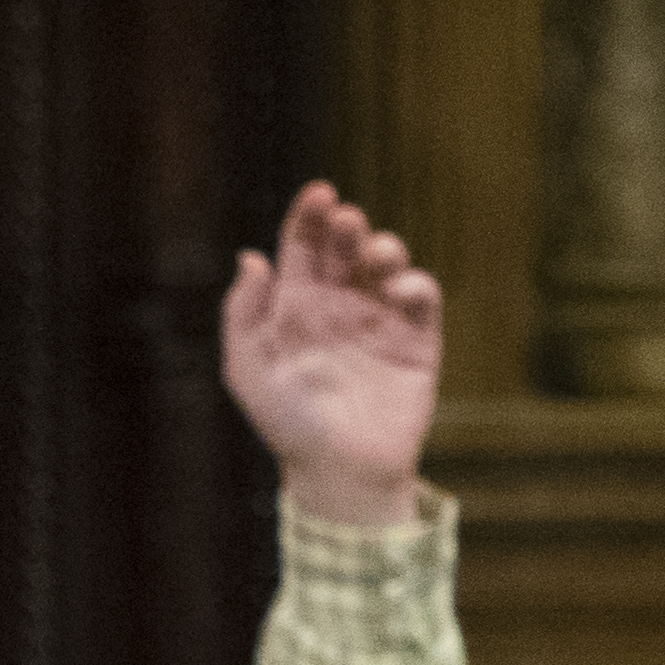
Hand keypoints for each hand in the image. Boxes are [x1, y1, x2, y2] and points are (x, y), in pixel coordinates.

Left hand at [222, 181, 440, 526]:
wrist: (339, 470)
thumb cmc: (288, 424)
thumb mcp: (249, 369)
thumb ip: (242, 314)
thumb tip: (250, 257)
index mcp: (296, 309)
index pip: (303, 249)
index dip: (310, 217)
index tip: (319, 193)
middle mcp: (338, 308)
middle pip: (346, 249)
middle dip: (347, 226)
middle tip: (346, 220)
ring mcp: (379, 321)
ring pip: (386, 264)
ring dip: (383, 247)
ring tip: (374, 253)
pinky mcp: (417, 340)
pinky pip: (422, 297)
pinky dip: (414, 284)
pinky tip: (397, 291)